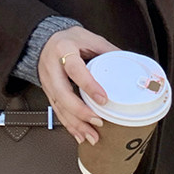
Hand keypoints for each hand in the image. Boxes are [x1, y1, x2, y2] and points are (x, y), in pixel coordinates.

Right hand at [37, 26, 118, 143]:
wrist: (45, 41)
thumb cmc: (69, 39)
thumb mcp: (89, 38)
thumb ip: (107, 50)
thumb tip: (128, 61)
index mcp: (64, 49)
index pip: (75, 70)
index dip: (89, 85)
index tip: (103, 99)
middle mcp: (52, 67)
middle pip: (62, 94)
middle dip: (80, 112)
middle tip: (98, 122)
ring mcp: (47, 81)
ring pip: (59, 106)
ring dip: (75, 124)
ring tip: (91, 135)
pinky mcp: (48, 92)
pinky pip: (57, 111)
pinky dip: (68, 124)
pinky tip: (79, 133)